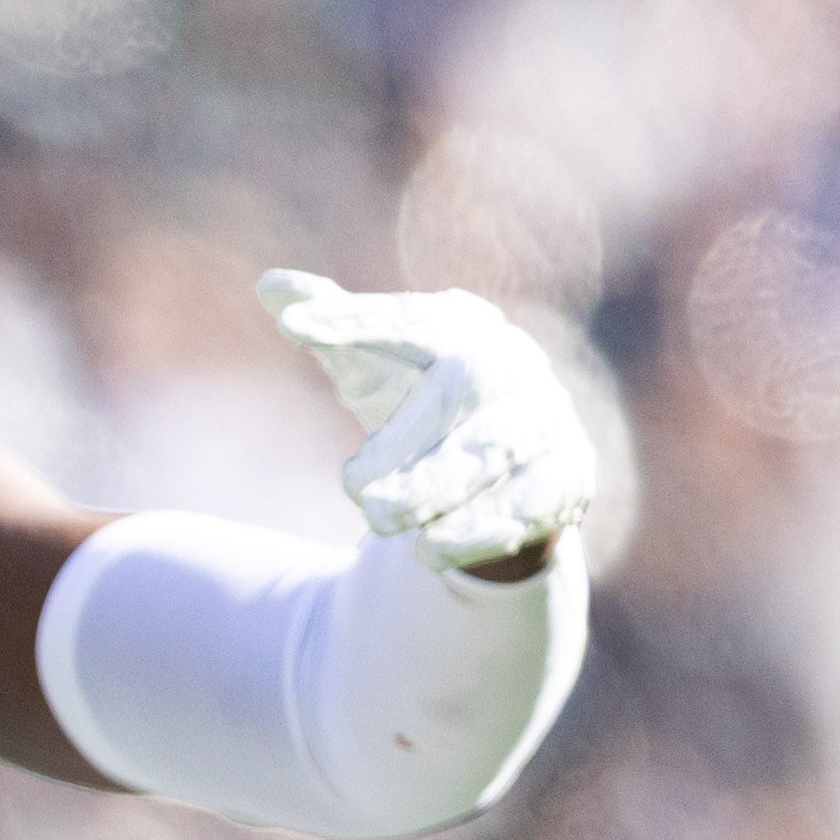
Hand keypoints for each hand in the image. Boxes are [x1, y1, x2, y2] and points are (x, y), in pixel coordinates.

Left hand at [256, 271, 596, 578]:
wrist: (501, 472)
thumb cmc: (422, 409)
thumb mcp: (373, 370)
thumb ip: (332, 327)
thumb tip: (271, 285)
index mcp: (463, 329)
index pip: (409, 318)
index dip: (354, 319)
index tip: (293, 324)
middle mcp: (513, 364)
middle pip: (463, 383)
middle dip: (403, 435)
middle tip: (351, 488)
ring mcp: (547, 417)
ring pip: (497, 447)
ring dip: (434, 487)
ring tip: (379, 521)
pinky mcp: (569, 475)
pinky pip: (533, 501)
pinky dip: (479, 530)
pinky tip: (430, 553)